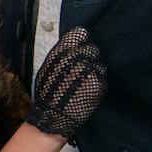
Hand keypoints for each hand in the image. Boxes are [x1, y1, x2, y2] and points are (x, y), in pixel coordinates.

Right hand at [26, 28, 106, 145]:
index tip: (82, 49)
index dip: (83, 42)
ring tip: (83, 87)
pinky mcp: (98, 84)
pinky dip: (98, 88)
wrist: (52, 118)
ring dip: (95, 75)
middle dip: (91, 60)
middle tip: (83, 73)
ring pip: (100, 66)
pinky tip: (87, 95)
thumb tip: (74, 48)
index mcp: (61, 51)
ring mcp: (88, 70)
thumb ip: (62, 56)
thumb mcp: (48, 69)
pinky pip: (103, 80)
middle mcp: (75, 58)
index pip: (81, 33)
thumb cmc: (48, 95)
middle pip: (94, 50)